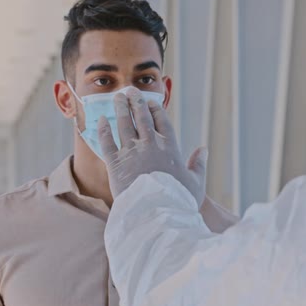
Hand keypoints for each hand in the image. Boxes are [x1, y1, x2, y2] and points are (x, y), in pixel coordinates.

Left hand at [97, 88, 207, 204]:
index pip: (162, 121)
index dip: (155, 109)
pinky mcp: (115, 164)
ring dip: (120, 109)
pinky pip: (107, 142)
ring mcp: (131, 153)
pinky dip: (104, 130)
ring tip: (117, 97)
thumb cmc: (179, 200)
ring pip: (124, 124)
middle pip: (142, 117)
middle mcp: (150, 145)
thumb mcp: (196, 182)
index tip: (150, 101)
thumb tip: (203, 149)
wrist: (156, 214)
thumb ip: (199, 164)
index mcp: (170, 147)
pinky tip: (101, 120)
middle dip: (136, 102)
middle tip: (130, 91)